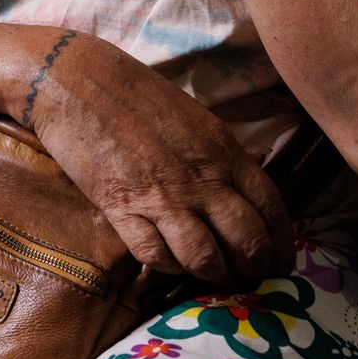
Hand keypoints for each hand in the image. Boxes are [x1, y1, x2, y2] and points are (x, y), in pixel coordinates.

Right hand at [26, 30, 292, 282]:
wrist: (76, 81)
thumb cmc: (137, 94)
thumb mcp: (196, 120)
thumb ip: (221, 158)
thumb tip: (242, 194)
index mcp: (224, 151)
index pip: (272, 210)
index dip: (281, 245)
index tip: (279, 262)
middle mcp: (201, 178)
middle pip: (247, 242)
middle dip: (254, 269)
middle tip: (248, 277)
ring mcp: (161, 196)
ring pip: (205, 258)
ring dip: (213, 274)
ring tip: (210, 274)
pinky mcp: (121, 208)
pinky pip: (155, 255)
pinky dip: (168, 266)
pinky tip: (169, 259)